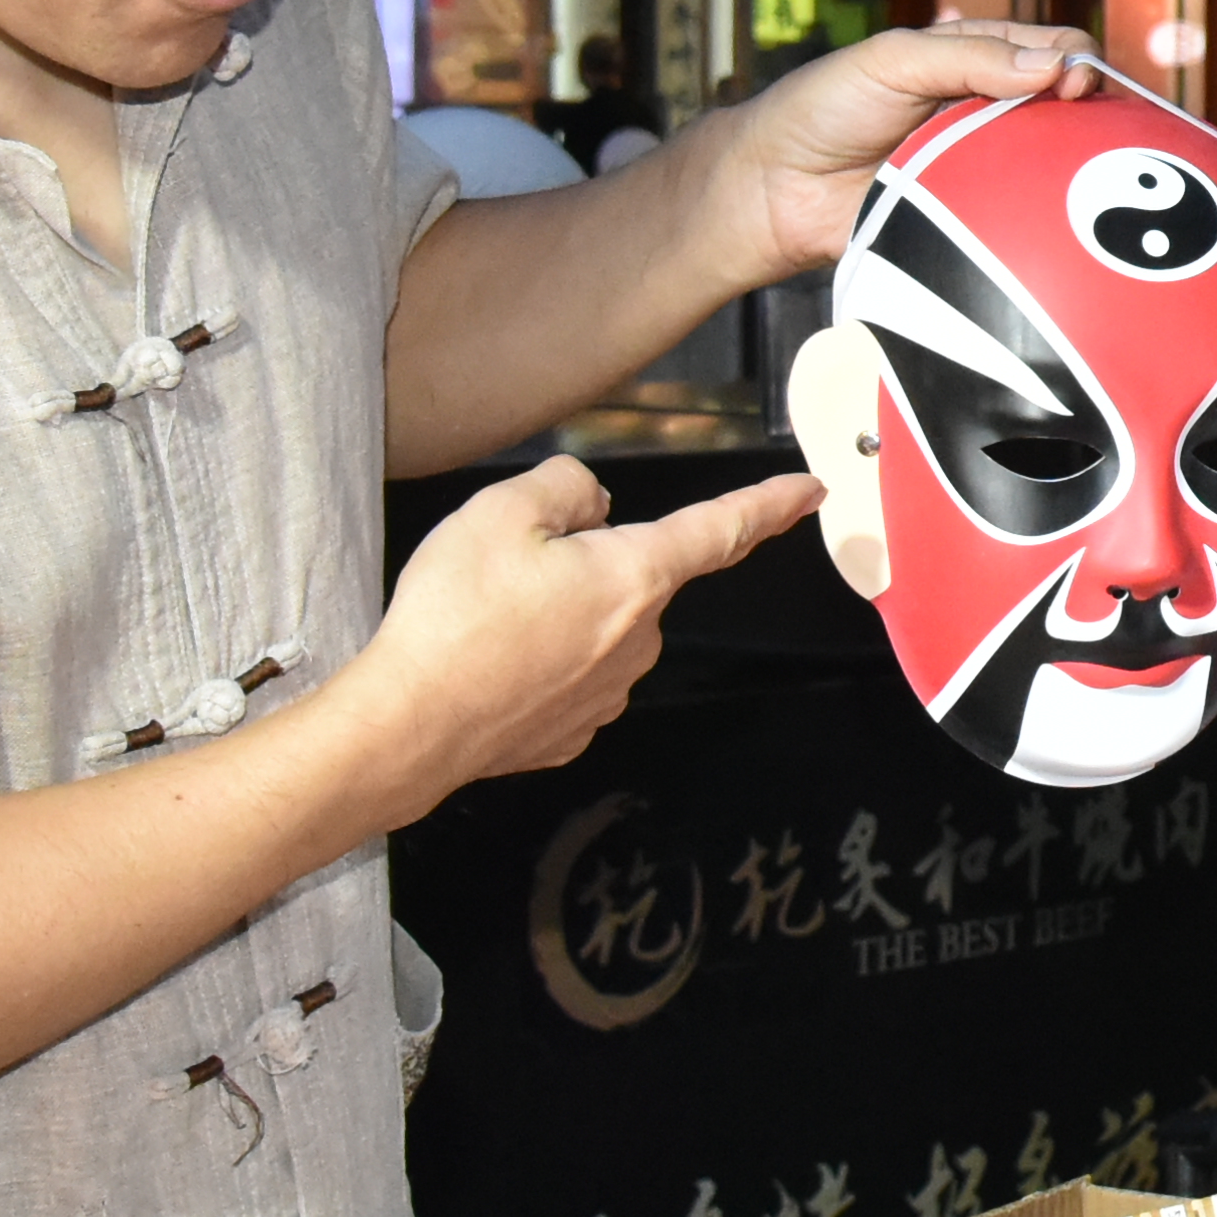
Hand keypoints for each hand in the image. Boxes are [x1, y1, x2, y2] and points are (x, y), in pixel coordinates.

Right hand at [363, 455, 816, 798]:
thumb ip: (564, 487)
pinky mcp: (573, 730)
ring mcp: (609, 693)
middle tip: (510, 565)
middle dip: (586, 560)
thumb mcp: (501, 511)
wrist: (410, 726)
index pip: (722, 529)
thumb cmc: (453, 621)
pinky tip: (491, 662)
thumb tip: (590, 504)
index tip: (807, 491)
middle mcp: (639, 640)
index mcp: (634, 576)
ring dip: (557, 613)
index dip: (769, 504)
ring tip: (487, 620)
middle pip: (632, 574)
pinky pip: (569, 674)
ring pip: (598, 626)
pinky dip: (537, 662)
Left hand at [693, 23, 1095, 280]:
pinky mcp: (973, 217)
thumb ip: (970, 57)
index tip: (1074, 84)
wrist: (773, 191)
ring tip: (1086, 179)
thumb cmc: (824, 108)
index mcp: (977, 59)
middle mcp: (991, 110)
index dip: (1077, 60)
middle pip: (1067, 107)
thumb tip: (1056, 65)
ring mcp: (985, 165)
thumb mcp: (893, 61)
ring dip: (1072, 168)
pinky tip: (1057, 221)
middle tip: (1091, 132)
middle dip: (1092, 115)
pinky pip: (1022, 217)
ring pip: (1053, 164)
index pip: (1054, 47)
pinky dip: (1042, 217)